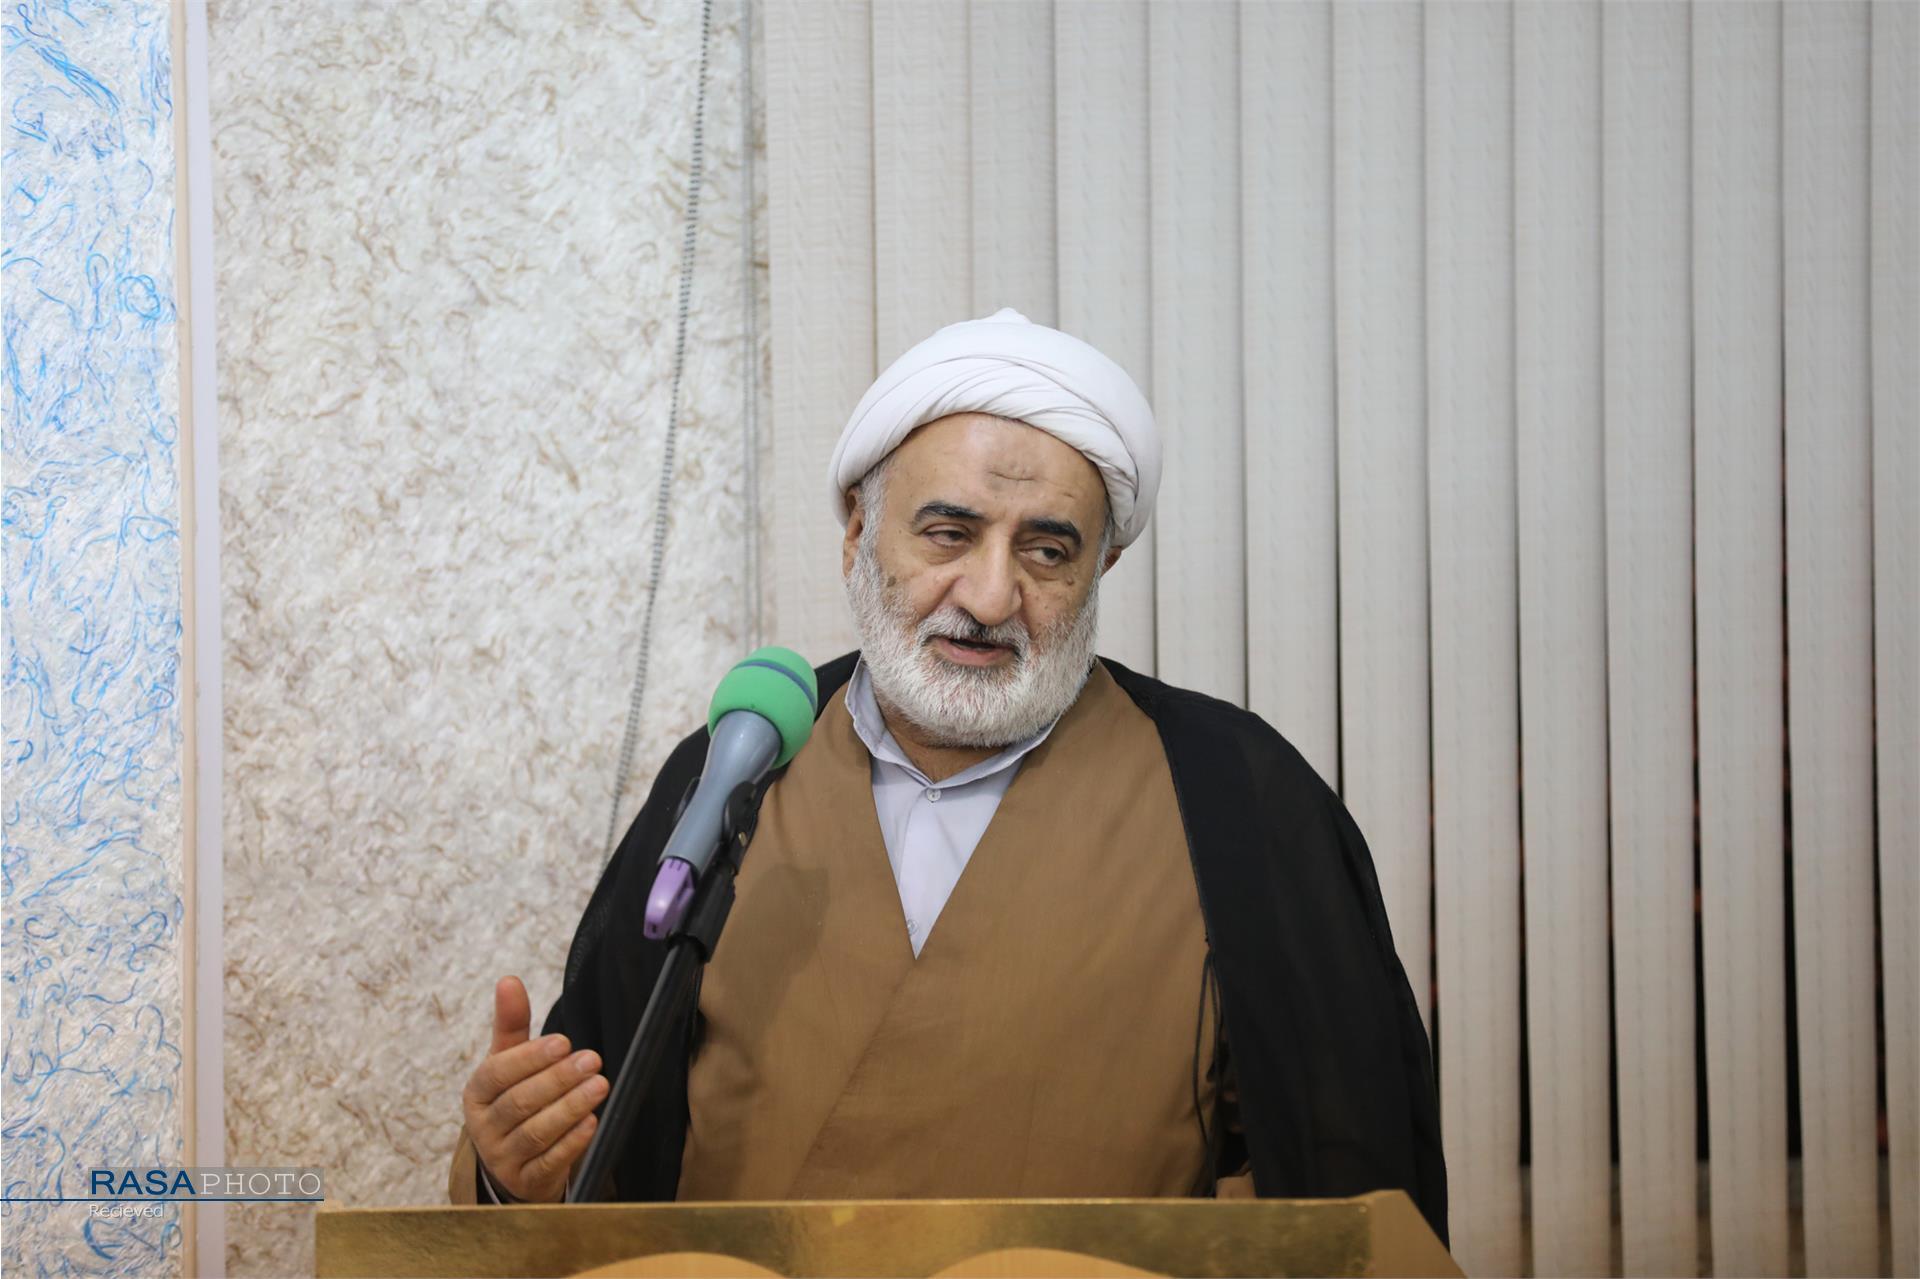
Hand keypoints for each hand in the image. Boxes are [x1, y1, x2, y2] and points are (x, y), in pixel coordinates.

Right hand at [461, 976, 606, 1202]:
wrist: (512, 1162)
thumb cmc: (513, 1100)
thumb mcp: (508, 1063)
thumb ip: (511, 1024)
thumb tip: (509, 980)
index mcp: (476, 1094)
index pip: (497, 1073)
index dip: (530, 1058)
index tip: (564, 1042)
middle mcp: (483, 1128)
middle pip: (520, 1102)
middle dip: (558, 1080)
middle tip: (593, 1060)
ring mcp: (502, 1159)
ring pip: (535, 1133)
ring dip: (570, 1108)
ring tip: (600, 1085)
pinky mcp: (526, 1181)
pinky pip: (548, 1162)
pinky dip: (571, 1143)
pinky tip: (592, 1123)